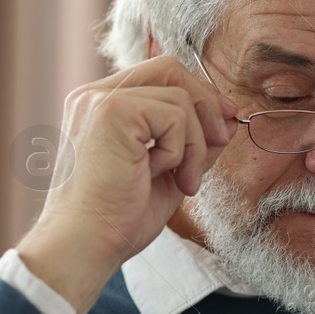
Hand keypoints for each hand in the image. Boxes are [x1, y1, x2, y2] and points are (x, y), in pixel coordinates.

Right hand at [15, 54, 237, 313]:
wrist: (86, 245)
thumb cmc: (117, 220)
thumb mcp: (168, 175)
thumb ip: (193, 144)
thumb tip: (229, 120)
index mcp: (101, 108)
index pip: (159, 76)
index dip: (198, 94)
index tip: (223, 124)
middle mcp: (95, 96)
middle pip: (170, 68)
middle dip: (207, 102)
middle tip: (221, 140)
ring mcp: (100, 100)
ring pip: (180, 96)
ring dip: (195, 143)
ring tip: (183, 181)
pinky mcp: (113, 111)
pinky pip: (175, 114)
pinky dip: (181, 149)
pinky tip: (160, 175)